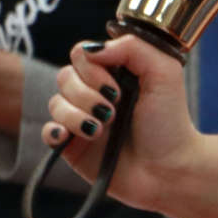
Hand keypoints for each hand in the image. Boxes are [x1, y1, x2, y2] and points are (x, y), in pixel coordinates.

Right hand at [44, 36, 196, 210]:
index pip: (82, 54)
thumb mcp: (164, 73)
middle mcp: (95, 93)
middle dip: (88, 94)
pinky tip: (71, 137)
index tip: (118, 88)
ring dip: (79, 116)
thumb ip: (133, 47)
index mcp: (115, 73)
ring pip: (55, 103)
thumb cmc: (169, 122)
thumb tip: (90, 50)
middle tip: (114, 111)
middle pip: (65, 76)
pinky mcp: (71, 145)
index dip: (93, 68)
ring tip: (103, 130)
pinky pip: (47, 131)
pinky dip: (56, 132)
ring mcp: (81, 119)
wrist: (167, 169)